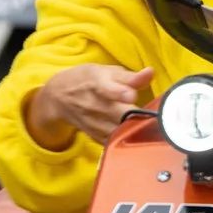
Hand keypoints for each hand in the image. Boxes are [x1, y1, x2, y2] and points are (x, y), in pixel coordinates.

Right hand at [25, 63, 155, 149]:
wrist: (57, 98)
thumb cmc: (85, 81)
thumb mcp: (104, 72)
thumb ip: (129, 76)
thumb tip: (150, 73)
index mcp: (96, 83)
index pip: (108, 90)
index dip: (120, 93)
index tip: (131, 95)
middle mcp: (93, 105)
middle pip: (119, 114)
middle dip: (138, 114)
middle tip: (154, 113)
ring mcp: (93, 124)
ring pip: (120, 130)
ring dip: (136, 127)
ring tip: (148, 122)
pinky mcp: (96, 137)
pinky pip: (116, 140)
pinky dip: (128, 136)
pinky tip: (137, 131)